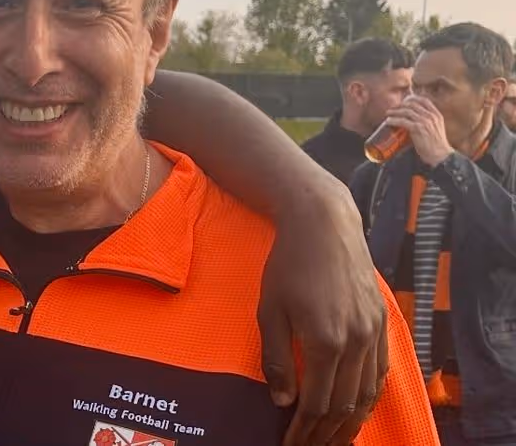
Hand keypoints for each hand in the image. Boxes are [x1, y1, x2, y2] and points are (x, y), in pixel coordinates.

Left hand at [259, 179, 387, 445]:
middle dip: (325, 433)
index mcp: (324, 342)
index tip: (289, 442)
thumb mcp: (269, 311)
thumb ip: (276, 359)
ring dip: (351, 422)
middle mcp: (356, 343)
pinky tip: (358, 407)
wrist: (324, 226)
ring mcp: (373, 333)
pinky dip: (370, 396)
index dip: (303, 430)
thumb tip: (283, 402)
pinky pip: (380, 371)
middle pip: (344, 405)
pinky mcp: (381, 322)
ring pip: (367, 393)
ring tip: (334, 439)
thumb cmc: (288, 265)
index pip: (317, 404)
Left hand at [386, 96, 453, 166]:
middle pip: (412, 104)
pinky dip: (394, 120)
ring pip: (406, 111)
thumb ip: (428, 121)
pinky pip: (403, 121)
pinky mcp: (418, 129)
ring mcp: (425, 122)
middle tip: (393, 108)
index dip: (412, 98)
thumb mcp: (435, 128)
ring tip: (388, 114)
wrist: (440, 155)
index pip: (424, 100)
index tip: (403, 100)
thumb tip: (413, 119)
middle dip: (400, 104)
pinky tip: (388, 121)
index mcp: (436, 115)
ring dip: (395, 111)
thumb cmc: (436, 144)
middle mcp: (431, 116)